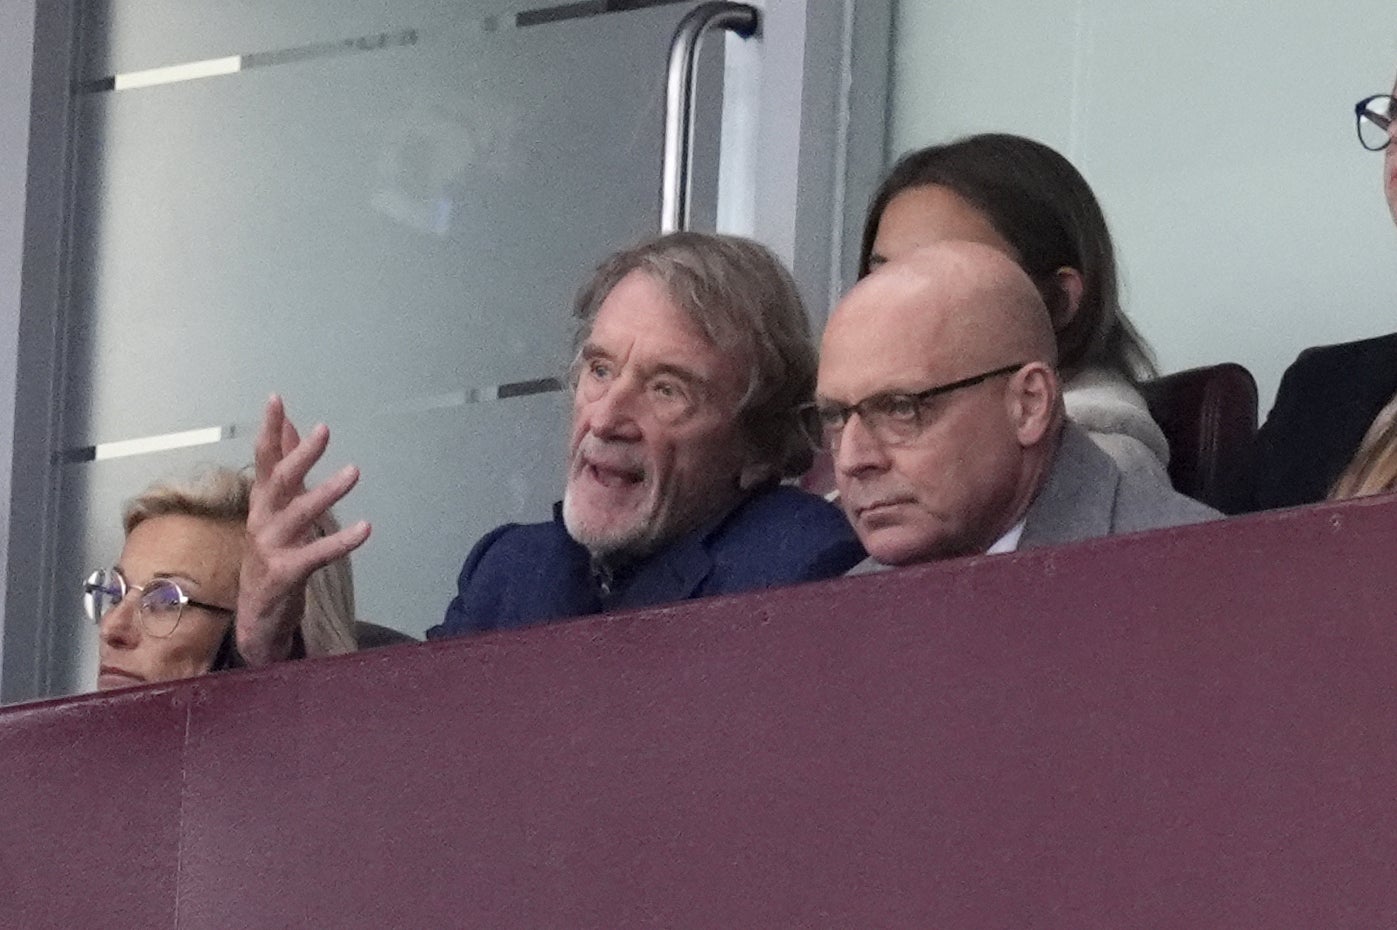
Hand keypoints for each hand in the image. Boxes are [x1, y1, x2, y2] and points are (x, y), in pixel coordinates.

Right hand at [236, 395, 370, 665]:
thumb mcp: (277, 508)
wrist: (256, 614)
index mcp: (262, 502)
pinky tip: (365, 528)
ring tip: (354, 471)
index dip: (269, 430)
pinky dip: (340, 542)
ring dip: (327, 492)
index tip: (275, 399)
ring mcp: (270, 547)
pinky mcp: (284, 574)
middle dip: (300, 455)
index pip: (264, 459)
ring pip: (298, 514)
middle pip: (279, 481)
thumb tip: (289, 425)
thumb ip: (284, 467)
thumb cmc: (272, 553)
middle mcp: (262, 520)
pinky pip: (315, 555)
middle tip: (324, 430)